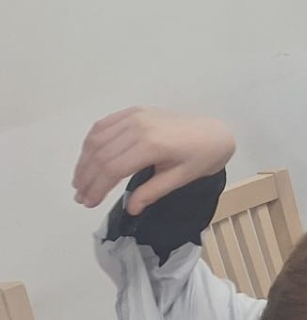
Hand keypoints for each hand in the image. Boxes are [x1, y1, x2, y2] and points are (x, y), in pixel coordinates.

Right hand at [73, 107, 236, 212]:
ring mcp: (135, 116)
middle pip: (101, 154)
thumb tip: (131, 209)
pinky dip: (91, 142)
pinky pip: (104, 124)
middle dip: (87, 178)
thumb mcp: (181, 179)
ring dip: (84, 161)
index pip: (113, 169)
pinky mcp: (134, 111)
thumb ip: (153, 192)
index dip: (97, 187)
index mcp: (152, 145)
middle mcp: (139, 127)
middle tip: (80, 197)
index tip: (89, 203)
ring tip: (80, 181)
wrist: (214, 132)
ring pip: (97, 139)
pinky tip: (88, 158)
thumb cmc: (202, 158)